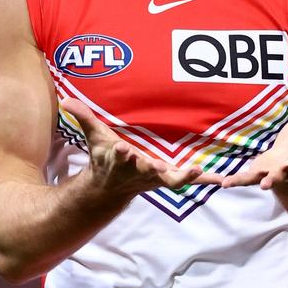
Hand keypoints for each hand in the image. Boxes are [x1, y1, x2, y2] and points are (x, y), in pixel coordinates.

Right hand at [60, 97, 222, 195]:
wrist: (111, 188)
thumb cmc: (106, 157)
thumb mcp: (95, 137)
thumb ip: (84, 117)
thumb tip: (65, 99)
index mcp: (120, 161)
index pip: (119, 157)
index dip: (120, 155)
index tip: (122, 149)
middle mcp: (138, 172)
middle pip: (145, 170)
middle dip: (151, 168)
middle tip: (158, 165)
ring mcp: (156, 178)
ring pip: (171, 179)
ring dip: (184, 176)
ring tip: (197, 171)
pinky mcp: (169, 179)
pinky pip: (189, 180)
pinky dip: (205, 180)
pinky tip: (222, 179)